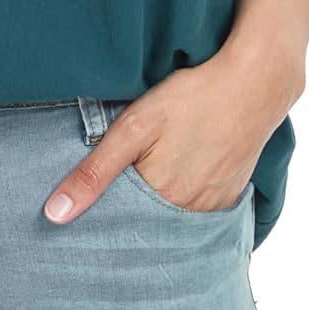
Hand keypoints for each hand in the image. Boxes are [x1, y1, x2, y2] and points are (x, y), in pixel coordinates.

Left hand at [42, 36, 302, 223]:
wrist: (254, 84)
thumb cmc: (190, 98)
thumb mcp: (133, 127)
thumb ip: (94, 172)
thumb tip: (54, 214)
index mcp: (161, 200)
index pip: (118, 225)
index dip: (97, 218)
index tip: (79, 217)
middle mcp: (190, 213)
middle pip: (146, 224)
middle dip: (126, 215)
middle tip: (113, 191)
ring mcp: (215, 206)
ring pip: (171, 218)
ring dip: (154, 208)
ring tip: (143, 181)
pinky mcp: (231, 195)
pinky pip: (197, 210)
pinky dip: (180, 201)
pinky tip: (175, 177)